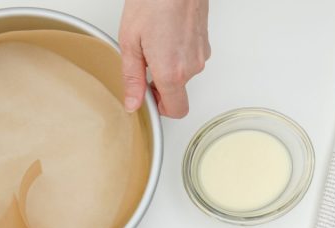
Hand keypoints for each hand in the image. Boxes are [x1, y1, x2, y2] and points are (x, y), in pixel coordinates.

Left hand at [119, 0, 210, 117]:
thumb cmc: (153, 2)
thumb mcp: (130, 43)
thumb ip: (132, 78)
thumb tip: (133, 103)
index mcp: (172, 72)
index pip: (176, 110)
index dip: (160, 108)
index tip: (146, 96)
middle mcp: (191, 67)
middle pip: (178, 92)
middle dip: (160, 85)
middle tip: (144, 62)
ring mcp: (201, 54)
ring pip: (184, 75)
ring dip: (168, 68)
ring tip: (153, 43)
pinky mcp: (204, 43)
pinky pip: (190, 59)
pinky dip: (177, 54)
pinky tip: (165, 36)